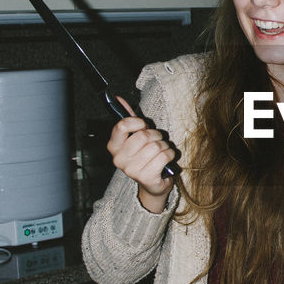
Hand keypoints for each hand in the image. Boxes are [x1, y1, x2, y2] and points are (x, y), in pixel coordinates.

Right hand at [107, 97, 175, 211]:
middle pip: (143, 135)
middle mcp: (119, 159)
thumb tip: (118, 99)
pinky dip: (169, 154)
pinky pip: (164, 156)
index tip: (143, 126)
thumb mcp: (134, 137)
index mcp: (113, 147)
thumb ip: (127, 118)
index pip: (122, 125)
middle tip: (155, 141)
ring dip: (164, 146)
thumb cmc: (144, 156)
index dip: (138, 122)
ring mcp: (131, 170)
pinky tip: (165, 160)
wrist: (152, 184)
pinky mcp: (146, 177)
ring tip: (160, 152)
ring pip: (156, 145)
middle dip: (155, 135)